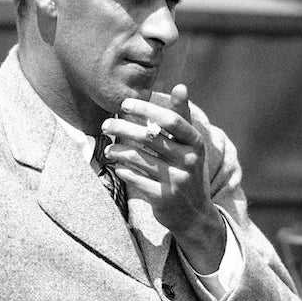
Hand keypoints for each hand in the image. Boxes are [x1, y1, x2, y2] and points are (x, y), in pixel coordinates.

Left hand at [101, 84, 225, 272]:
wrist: (195, 214)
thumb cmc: (188, 170)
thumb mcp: (191, 146)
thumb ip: (183, 117)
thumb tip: (180, 85)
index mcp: (196, 143)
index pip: (171, 120)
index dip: (147, 110)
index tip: (124, 104)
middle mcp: (189, 160)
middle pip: (150, 137)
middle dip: (123, 128)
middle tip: (106, 125)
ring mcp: (177, 181)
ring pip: (138, 158)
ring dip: (118, 150)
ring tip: (109, 149)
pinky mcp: (163, 198)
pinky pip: (135, 179)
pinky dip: (123, 171)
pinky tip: (117, 166)